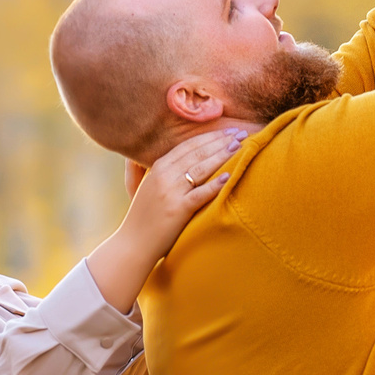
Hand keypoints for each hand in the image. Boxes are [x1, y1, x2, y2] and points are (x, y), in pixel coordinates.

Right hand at [85, 129, 244, 309]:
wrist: (133, 244)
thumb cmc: (145, 217)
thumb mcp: (152, 187)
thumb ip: (167, 172)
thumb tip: (191, 160)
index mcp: (158, 167)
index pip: (188, 145)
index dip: (210, 136)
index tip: (228, 130)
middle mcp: (164, 175)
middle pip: (197, 152)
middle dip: (221, 141)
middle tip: (240, 133)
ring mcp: (170, 192)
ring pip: (201, 168)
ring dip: (222, 155)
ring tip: (239, 147)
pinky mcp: (177, 209)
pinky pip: (200, 193)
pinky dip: (215, 184)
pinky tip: (228, 177)